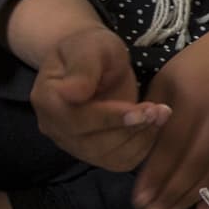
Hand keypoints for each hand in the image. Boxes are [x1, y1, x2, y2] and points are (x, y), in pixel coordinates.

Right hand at [28, 24, 168, 171]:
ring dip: (139, 138)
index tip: (143, 110)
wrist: (93, 60)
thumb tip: (72, 93)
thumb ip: (84, 68)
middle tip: (161, 110)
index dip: (111, 118)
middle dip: (131, 128)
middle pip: (93, 143)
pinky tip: (153, 126)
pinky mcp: (92, 153)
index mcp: (46, 99)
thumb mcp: (91, 46)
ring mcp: (72, 144)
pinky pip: (118, 162)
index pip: (77, 119)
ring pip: (108, 156)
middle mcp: (54, 128)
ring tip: (161, 113)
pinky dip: (141, 147)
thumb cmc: (91, 48)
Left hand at [133, 31, 208, 208]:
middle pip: (191, 168)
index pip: (170, 149)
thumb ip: (153, 114)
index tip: (138, 200)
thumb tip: (140, 155)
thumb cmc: (199, 62)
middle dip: (168, 196)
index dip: (154, 178)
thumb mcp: (168, 78)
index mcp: (192, 101)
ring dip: (189, 200)